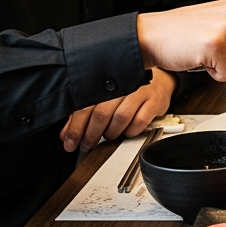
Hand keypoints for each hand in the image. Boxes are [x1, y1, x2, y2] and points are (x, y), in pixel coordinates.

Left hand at [60, 69, 174, 153]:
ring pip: (120, 117)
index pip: (84, 106)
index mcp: (104, 81)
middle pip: (101, 112)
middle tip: (86, 145)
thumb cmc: (127, 90)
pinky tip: (126, 132)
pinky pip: (139, 122)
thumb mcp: (104, 98)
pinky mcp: (154, 101)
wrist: (159, 81)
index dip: (75, 127)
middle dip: (91, 134)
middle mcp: (122, 84)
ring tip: (108, 136)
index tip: (70, 143)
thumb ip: (83, 114)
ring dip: (111, 133)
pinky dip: (130, 131)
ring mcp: (139, 91)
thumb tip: (66, 134)